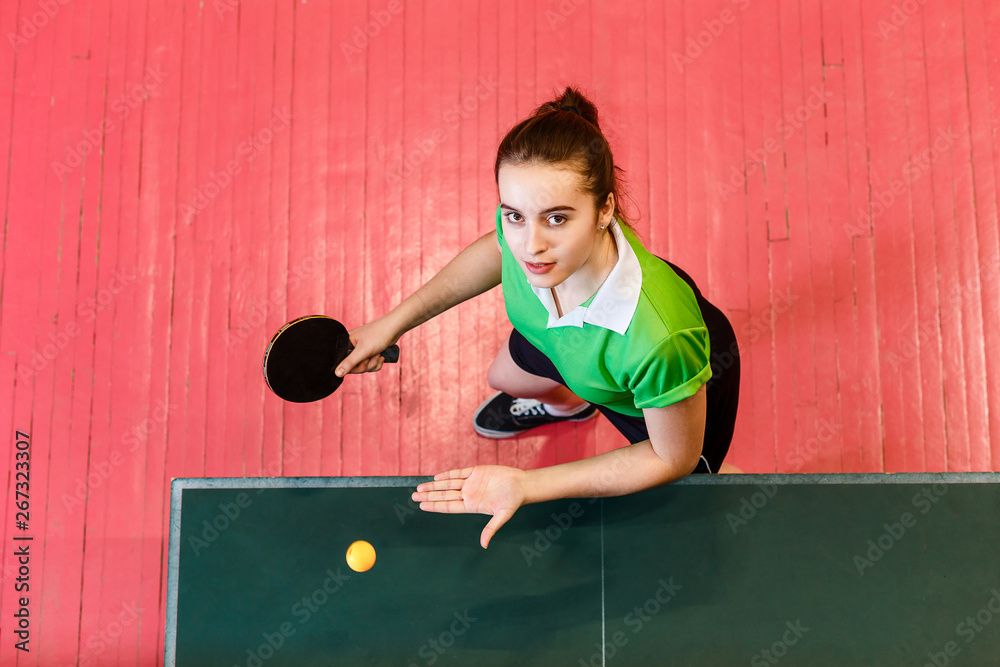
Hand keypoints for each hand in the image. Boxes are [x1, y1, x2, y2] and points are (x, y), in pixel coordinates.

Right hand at [335, 317, 400, 376]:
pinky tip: (381, 356)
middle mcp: (352, 347)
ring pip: (364, 367)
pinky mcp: (370, 353)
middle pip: (354, 367)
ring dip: (373, 363)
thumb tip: (337, 373)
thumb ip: (349, 362)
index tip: (361, 360)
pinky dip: (377, 363)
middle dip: (366, 364)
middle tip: (371, 355)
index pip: (342, 363)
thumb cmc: (378, 335)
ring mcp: (361, 350)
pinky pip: (370, 365)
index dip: (353, 366)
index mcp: (345, 343)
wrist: (394, 328)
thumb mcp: (362, 351)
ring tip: (377, 353)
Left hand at [411, 465, 526, 548]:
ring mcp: (471, 483)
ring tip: (420, 487)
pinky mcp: (476, 471)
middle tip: (413, 496)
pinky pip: (459, 473)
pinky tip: (437, 477)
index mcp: (472, 505)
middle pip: (445, 495)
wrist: (522, 485)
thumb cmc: (513, 501)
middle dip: (429, 495)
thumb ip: (491, 528)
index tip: (422, 506)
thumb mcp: (502, 516)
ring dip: (434, 485)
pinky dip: (447, 474)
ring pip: (448, 484)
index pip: (449, 506)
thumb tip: (484, 545)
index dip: (435, 506)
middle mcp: (469, 494)